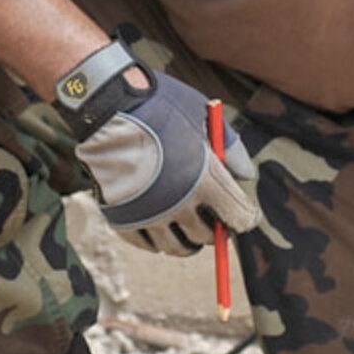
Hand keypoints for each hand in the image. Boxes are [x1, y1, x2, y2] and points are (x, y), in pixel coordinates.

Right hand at [75, 70, 259, 256]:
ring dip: (188, 241)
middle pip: (207, 236)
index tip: (246, 218)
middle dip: (216, 230)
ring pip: (177, 247)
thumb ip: (231, 148)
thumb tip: (246, 176)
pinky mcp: (122, 219)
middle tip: (214, 220)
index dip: (246, 219)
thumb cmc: (160, 106)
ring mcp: (149, 215)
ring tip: (188, 230)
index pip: (239, 217)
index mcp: (206, 180)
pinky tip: (159, 226)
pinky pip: (146, 244)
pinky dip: (157, 240)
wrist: (107, 106)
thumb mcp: (204, 118)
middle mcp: (179, 204)